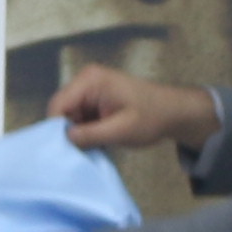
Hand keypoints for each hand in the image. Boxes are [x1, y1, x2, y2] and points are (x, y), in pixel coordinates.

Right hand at [47, 65, 218, 154]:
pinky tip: (99, 140)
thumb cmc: (151, 118)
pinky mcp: (95, 98)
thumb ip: (91, 135)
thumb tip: (65, 139)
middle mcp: (86, 80)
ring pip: (69, 116)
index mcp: (90, 81)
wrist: (173, 112)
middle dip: (69, 131)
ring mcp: (90, 89)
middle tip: (82, 151)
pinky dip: (86, 130)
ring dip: (79, 132)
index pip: (58, 105)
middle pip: (62, 110)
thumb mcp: (121, 130)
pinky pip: (80, 116)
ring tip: (95, 146)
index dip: (57, 129)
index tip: (66, 151)